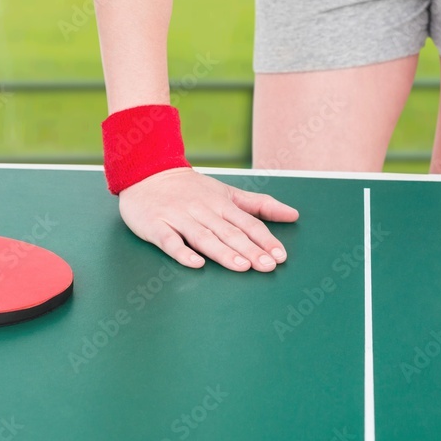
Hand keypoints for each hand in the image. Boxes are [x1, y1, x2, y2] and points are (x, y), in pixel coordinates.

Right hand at [118, 168, 299, 271]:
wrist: (147, 174)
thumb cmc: (191, 189)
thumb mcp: (228, 192)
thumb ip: (260, 205)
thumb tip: (293, 214)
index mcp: (222, 203)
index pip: (248, 223)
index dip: (265, 239)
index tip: (280, 256)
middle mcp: (203, 210)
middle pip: (229, 232)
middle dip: (250, 249)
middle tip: (267, 265)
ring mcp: (179, 218)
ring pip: (204, 237)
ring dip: (223, 252)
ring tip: (241, 266)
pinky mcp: (156, 226)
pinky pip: (170, 241)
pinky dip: (182, 252)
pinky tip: (195, 263)